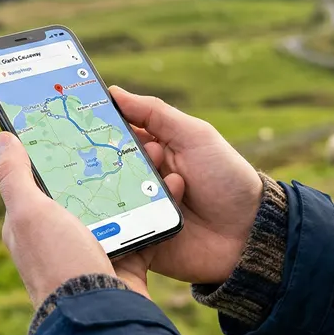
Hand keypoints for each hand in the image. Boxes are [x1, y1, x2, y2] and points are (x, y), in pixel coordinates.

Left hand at [0, 132, 150, 304]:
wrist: (100, 318)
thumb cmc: (58, 263)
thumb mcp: (29, 213)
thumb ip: (14, 176)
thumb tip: (0, 138)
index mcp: (30, 225)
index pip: (37, 180)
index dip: (51, 152)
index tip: (73, 125)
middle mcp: (59, 238)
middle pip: (81, 190)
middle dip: (101, 164)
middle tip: (123, 135)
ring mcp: (93, 251)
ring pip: (115, 207)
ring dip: (133, 182)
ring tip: (151, 153)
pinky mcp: (124, 263)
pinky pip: (141, 229)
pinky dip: (155, 209)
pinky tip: (168, 187)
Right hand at [111, 87, 262, 285]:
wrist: (249, 233)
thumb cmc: (226, 178)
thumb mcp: (195, 136)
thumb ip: (155, 113)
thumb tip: (114, 92)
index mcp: (152, 150)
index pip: (116, 135)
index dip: (100, 126)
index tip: (84, 116)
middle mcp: (140, 179)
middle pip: (105, 167)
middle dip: (115, 158)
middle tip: (149, 155)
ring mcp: (138, 210)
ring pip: (108, 198)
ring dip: (132, 188)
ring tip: (174, 184)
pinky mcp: (138, 241)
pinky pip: (117, 232)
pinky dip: (124, 221)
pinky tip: (151, 212)